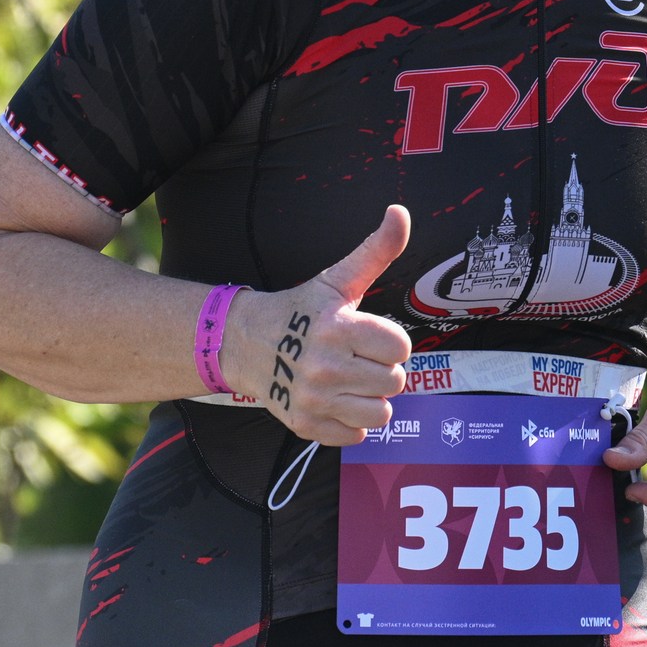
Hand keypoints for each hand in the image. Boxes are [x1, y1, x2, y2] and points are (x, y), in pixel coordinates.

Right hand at [221, 206, 414, 446]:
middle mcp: (324, 365)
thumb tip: (400, 212)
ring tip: (350, 381)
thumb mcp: (337, 278)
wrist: (245, 344)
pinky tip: (335, 400)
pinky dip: (350, 421)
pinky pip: (355, 435)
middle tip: (357, 359)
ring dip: (370, 398)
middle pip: (394, 382)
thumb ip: (376, 250)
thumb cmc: (302, 309)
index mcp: (338, 327)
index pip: (400, 347)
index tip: (368, 336)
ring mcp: (314, 398)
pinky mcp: (305, 425)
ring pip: (380, 413)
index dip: (389, 341)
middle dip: (381, 369)